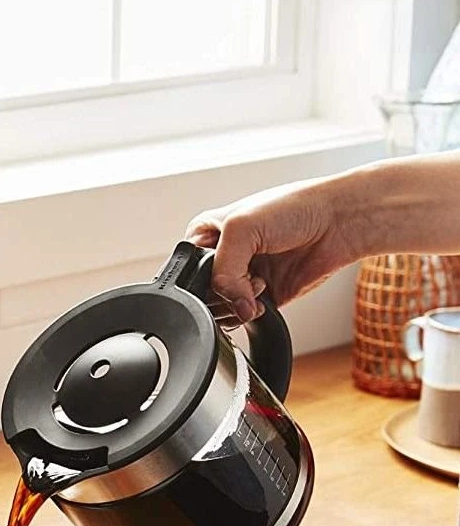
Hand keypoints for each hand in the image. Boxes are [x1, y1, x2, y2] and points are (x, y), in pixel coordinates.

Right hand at [184, 176, 360, 321]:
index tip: (221, 270)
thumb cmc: (294, 208)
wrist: (338, 222)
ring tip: (258, 282)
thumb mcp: (241, 228)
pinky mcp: (261, 297)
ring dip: (237, 303)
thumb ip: (222, 270)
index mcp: (208, 234)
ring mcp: (243, 277)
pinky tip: (263, 297)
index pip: (187, 266)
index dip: (201, 275)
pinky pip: (242, 317)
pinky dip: (250, 314)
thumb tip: (232, 306)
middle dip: (222, 291)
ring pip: (220, 308)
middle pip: (202, 292)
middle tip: (244, 275)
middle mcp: (223, 256)